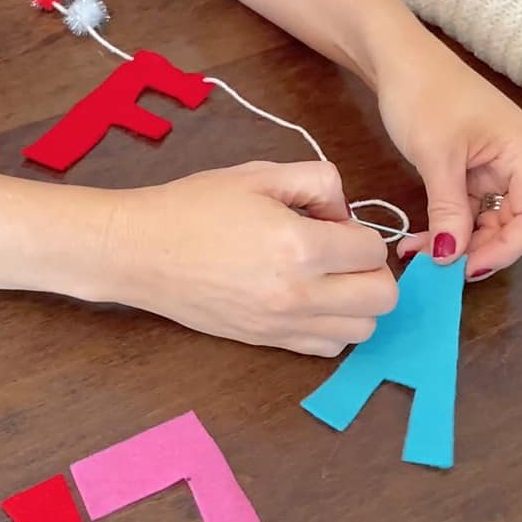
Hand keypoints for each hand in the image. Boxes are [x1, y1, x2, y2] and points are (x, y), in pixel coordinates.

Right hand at [105, 161, 398, 355]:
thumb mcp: (259, 174)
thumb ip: (317, 181)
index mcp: (301, 247)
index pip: (372, 249)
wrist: (140, 251)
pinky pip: (327, 348)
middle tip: (340, 253)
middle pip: (382, 298)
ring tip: (327, 280)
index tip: (331, 223)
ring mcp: (282, 325)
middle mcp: (299, 295)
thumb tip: (343, 214)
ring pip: (362, 330)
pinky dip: (332, 327)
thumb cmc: (193, 207)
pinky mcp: (265, 342)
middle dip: (371, 270)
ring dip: (357, 303)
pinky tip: (309, 302)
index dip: (359, 230)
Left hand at [377, 44, 521, 279]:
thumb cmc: (422, 94)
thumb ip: (448, 208)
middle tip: (437, 269)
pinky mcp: (467, 166)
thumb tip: (452, 256)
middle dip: (476, 248)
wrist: (394, 59)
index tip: (467, 270)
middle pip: (510, 221)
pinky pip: (464, 206)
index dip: (506, 248)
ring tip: (418, 255)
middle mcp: (515, 160)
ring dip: (455, 241)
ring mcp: (491, 163)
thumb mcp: (435, 156)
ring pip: (484, 218)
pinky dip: (444, 225)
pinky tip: (419, 240)